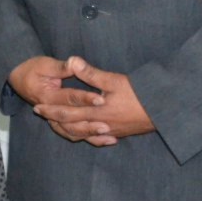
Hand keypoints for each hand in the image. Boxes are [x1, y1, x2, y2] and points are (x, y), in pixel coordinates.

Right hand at [8, 55, 111, 144]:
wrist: (18, 80)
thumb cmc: (32, 69)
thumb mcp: (45, 65)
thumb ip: (62, 67)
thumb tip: (75, 62)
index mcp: (47, 97)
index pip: (69, 98)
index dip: (85, 98)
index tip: (101, 99)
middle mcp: (50, 112)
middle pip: (72, 121)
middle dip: (91, 123)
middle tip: (108, 125)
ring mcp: (54, 120)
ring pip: (72, 132)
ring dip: (91, 135)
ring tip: (109, 137)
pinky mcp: (59, 123)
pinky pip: (73, 135)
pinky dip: (88, 139)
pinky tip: (105, 140)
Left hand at [32, 56, 154, 145]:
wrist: (164, 112)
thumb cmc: (140, 94)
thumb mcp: (114, 80)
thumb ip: (91, 74)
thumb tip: (73, 61)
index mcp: (96, 113)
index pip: (67, 113)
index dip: (51, 110)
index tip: (37, 106)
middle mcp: (100, 125)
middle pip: (71, 125)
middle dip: (54, 119)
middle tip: (40, 114)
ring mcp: (110, 132)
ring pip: (83, 134)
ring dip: (69, 129)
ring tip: (58, 124)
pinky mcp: (119, 133)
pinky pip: (98, 139)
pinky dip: (88, 137)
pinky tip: (87, 135)